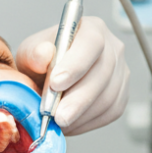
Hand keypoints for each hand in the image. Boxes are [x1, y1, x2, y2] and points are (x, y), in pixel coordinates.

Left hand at [16, 16, 128, 134]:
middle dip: (77, 98)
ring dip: (81, 114)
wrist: (48, 79)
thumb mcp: (30, 53)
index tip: (56, 84)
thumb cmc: (41, 62)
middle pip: (102, 73)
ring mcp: (120, 71)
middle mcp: (112, 47)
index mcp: (91, 28)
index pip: (91, 43)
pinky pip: (111, 111)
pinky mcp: (121, 94)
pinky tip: (71, 123)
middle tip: (57, 115)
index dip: (76, 64)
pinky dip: (89, 122)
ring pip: (108, 96)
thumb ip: (34, 53)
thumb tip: (44, 54)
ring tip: (58, 122)